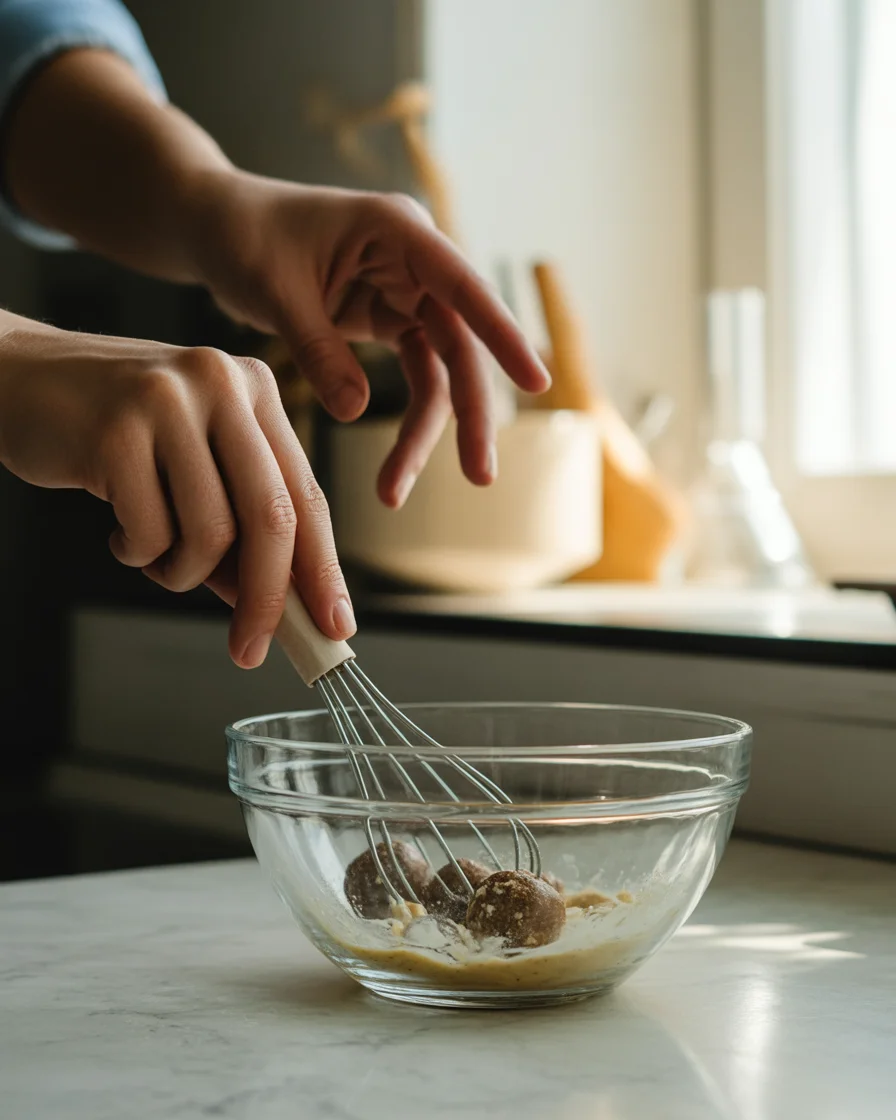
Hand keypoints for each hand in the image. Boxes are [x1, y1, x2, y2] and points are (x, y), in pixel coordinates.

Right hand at [0, 320, 352, 666]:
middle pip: (271, 517)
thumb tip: (282, 609)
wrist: (20, 380)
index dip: (324, 569)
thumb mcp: (195, 465)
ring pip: (210, 532)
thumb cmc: (117, 433)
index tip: (335, 626)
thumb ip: (240, 527)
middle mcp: (222, 383)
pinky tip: (120, 529)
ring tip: (155, 557)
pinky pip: (149, 532)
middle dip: (267, 598)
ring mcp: (169, 401)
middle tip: (251, 649)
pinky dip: (138, 552)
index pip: (307, 495)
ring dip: (182, 573)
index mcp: (256, 389)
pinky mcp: (115, 429)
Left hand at [185, 173, 550, 506]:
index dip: (503, 335)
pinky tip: (391, 468)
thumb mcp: (275, 291)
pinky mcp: (389, 321)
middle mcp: (415, 261)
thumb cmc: (244, 236)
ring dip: (428, 434)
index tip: (536, 382)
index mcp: (397, 231)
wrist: (217, 226)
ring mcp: (406, 293)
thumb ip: (318, 350)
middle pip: (461, 344)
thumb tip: (355, 414)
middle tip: (479, 475)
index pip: (463, 286)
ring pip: (440, 371)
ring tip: (394, 491)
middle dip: (469, 414)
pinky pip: (415, 377)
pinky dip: (407, 423)